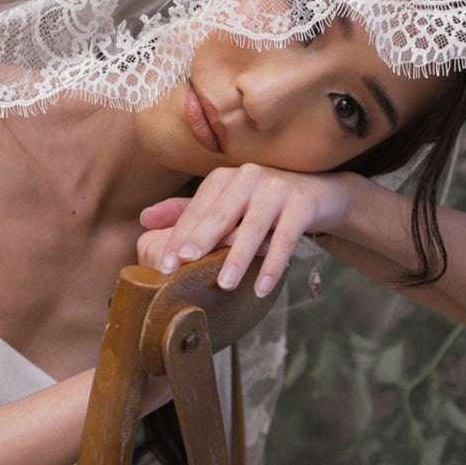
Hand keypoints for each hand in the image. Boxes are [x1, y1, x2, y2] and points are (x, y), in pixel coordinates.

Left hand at [138, 164, 354, 296]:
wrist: (321, 195)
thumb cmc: (265, 204)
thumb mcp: (227, 205)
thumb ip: (187, 212)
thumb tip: (144, 219)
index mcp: (225, 178)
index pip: (198, 209)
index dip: (180, 237)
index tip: (165, 265)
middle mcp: (248, 177)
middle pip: (221, 213)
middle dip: (202, 241)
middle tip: (184, 266)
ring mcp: (277, 188)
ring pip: (253, 226)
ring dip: (238, 257)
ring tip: (224, 284)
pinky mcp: (302, 203)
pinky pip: (286, 237)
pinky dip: (274, 263)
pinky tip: (262, 287)